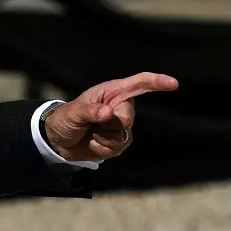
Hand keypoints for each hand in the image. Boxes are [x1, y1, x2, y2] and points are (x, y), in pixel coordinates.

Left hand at [42, 71, 178, 161]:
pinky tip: (93, 143)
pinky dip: (100, 148)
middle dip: (109, 124)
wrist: (58, 140)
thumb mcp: (72, 113)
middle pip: (127, 117)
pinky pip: (116, 148)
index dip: (157, 82)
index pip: (139, 84)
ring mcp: (122, 126)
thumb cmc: (65, 119)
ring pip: (121, 135)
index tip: (173, 84)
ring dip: (102, 138)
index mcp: (112, 92)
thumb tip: (109, 113)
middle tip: (92, 123)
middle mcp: (121, 107)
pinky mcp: (119, 142)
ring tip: (90, 132)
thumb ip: (89, 112)